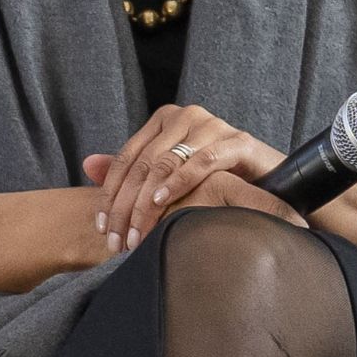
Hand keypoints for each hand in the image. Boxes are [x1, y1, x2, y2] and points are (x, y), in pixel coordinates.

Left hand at [80, 103, 294, 254]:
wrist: (269, 184)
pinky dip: (179, 184)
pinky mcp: (237, 141)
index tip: (100, 228)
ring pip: (166, 163)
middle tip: (117, 240)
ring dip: (146, 203)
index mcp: (164, 121)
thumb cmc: (216, 180)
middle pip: (142, 163)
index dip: (109, 194)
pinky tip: (162, 204)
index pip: (126, 157)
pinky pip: (202, 161)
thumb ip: (133, 170)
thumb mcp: (170, 176)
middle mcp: (185, 116)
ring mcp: (212, 125)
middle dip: (125, 206)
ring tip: (137, 232)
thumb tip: (87, 166)